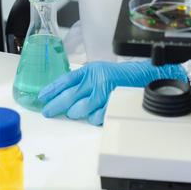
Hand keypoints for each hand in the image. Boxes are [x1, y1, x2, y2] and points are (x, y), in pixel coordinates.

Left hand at [38, 60, 186, 125]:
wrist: (148, 78)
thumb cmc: (124, 77)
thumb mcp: (101, 72)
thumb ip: (85, 81)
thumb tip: (66, 94)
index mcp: (91, 70)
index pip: (66, 80)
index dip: (52, 89)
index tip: (42, 97)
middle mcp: (96, 79)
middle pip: (68, 95)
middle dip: (55, 105)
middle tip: (48, 112)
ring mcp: (105, 92)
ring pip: (80, 109)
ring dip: (74, 113)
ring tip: (73, 113)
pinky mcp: (112, 104)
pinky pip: (96, 117)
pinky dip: (92, 119)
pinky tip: (92, 116)